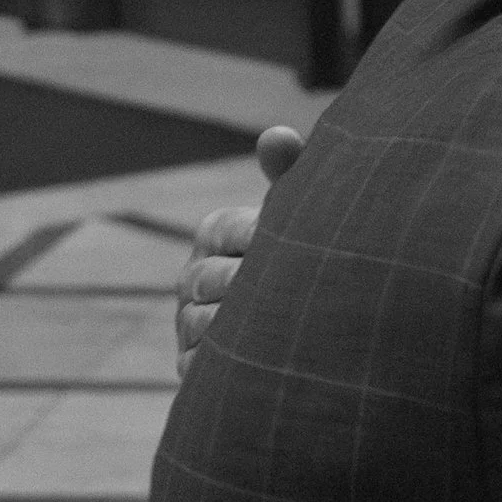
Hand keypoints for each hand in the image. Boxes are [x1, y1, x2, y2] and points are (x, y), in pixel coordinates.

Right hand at [175, 124, 302, 366]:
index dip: (257, 236)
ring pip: (205, 323)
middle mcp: (193, 277)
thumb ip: (289, 176)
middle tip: (290, 292)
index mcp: (215, 234)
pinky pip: (201, 366)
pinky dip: (229, 365)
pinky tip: (264, 362)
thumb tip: (278, 134)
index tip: (282, 244)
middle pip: (211, 277)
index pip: (226, 228)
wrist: (313, 334)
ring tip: (285, 328)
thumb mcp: (299, 220)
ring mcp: (188, 324)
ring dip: (243, 327)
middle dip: (249, 284)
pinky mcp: (192, 368)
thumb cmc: (307, 260)